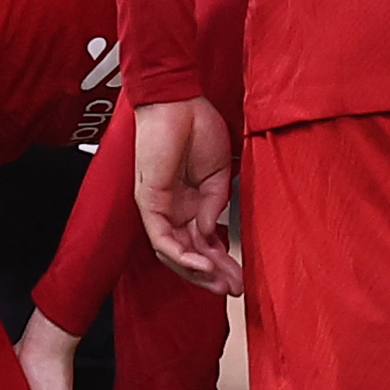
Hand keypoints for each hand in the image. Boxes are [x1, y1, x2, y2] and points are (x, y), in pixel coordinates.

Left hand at [135, 95, 241, 292]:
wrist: (179, 101)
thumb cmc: (198, 128)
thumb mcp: (219, 174)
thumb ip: (216, 205)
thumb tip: (211, 234)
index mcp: (190, 203)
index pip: (203, 242)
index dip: (221, 261)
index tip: (241, 275)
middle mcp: (172, 210)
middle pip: (189, 253)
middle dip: (212, 275)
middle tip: (234, 289)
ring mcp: (158, 208)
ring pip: (174, 253)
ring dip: (198, 271)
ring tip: (222, 282)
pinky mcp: (148, 201)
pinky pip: (161, 238)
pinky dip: (181, 254)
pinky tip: (202, 263)